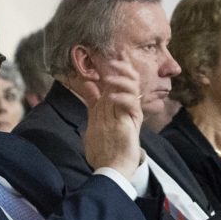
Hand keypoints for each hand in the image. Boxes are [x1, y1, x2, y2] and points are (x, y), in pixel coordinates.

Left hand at [84, 57, 142, 178]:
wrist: (112, 167)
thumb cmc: (104, 145)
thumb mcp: (94, 117)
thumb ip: (92, 100)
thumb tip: (86, 82)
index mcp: (117, 103)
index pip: (119, 78)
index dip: (115, 65)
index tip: (107, 53)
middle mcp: (126, 105)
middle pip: (129, 78)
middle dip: (120, 65)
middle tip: (110, 59)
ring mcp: (131, 112)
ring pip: (132, 86)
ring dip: (120, 79)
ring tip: (108, 77)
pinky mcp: (134, 121)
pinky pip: (131, 103)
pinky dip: (120, 97)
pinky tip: (110, 97)